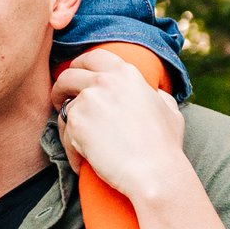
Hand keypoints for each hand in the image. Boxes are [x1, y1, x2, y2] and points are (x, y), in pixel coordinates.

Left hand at [50, 49, 186, 200]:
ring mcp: (88, 100)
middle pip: (68, 76)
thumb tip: (153, 91)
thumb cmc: (165, 145)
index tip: (76, 78)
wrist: (154, 171)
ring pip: (65, 109)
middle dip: (61, 89)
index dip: (80, 66)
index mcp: (126, 73)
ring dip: (67, 126)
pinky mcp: (76, 123)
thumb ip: (156, 94)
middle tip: (61, 103)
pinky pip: (65, 134)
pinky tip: (83, 163)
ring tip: (77, 144)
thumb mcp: (169, 109)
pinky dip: (71, 151)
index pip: (93, 57)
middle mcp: (104, 80)